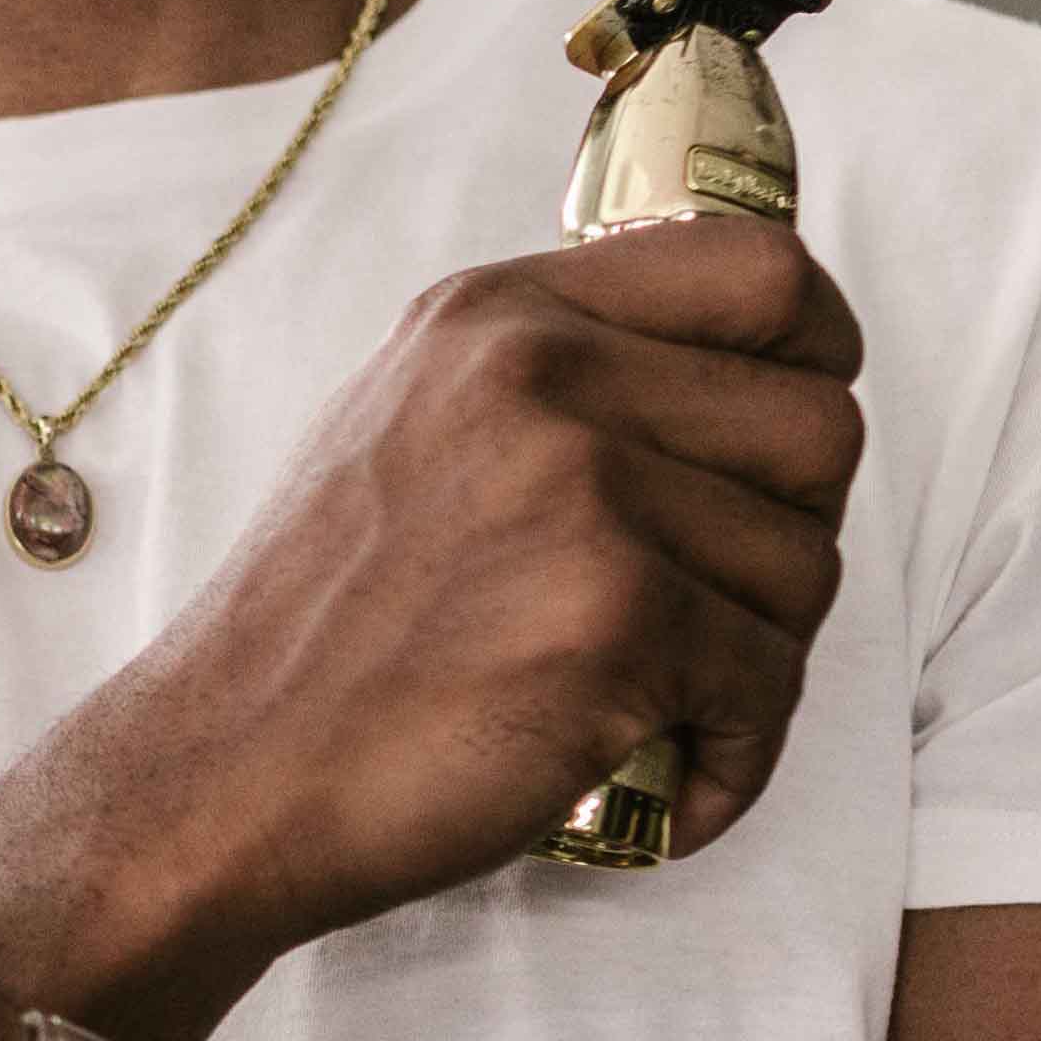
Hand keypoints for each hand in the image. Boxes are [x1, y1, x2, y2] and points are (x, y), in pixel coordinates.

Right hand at [24, 215, 862, 980]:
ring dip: (759, 656)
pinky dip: (735, 753)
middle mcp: (545, 374)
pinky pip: (771, 682)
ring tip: (660, 696)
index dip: (816, 355)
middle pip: (820, 426)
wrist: (219, 773)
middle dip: (793, 536)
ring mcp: (582, 490)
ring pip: (807, 565)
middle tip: (714, 606)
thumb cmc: (324, 630)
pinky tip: (660, 771)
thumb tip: (727, 369)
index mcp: (502, 313)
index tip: (784, 436)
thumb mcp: (414, 422)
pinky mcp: (613, 618)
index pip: (763, 268)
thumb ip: (557, 376)